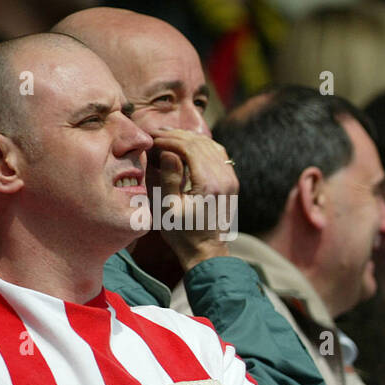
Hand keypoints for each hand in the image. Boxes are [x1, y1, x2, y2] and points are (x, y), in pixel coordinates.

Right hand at [150, 128, 238, 269]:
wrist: (206, 250)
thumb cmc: (183, 232)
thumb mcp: (168, 208)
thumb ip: (169, 178)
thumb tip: (169, 152)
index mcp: (209, 184)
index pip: (190, 148)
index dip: (169, 139)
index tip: (152, 137)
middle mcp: (225, 179)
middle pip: (201, 144)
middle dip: (177, 135)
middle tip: (156, 133)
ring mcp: (231, 180)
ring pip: (212, 146)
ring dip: (189, 138)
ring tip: (168, 136)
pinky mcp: (232, 182)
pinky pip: (219, 155)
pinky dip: (202, 146)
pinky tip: (186, 146)